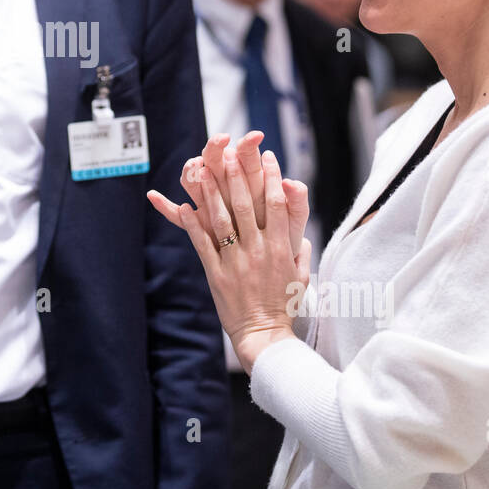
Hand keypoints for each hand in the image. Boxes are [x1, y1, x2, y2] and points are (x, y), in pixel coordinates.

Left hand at [149, 142, 310, 371]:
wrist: (264, 334)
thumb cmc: (284, 306)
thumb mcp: (302, 276)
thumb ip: (301, 251)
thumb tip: (303, 234)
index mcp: (279, 248)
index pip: (276, 205)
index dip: (272, 178)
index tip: (268, 157)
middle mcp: (257, 250)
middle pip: (245, 205)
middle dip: (237, 177)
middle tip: (230, 154)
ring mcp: (235, 261)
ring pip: (221, 220)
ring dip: (211, 193)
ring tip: (203, 171)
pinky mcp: (216, 273)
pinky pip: (202, 244)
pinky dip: (193, 225)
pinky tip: (185, 206)